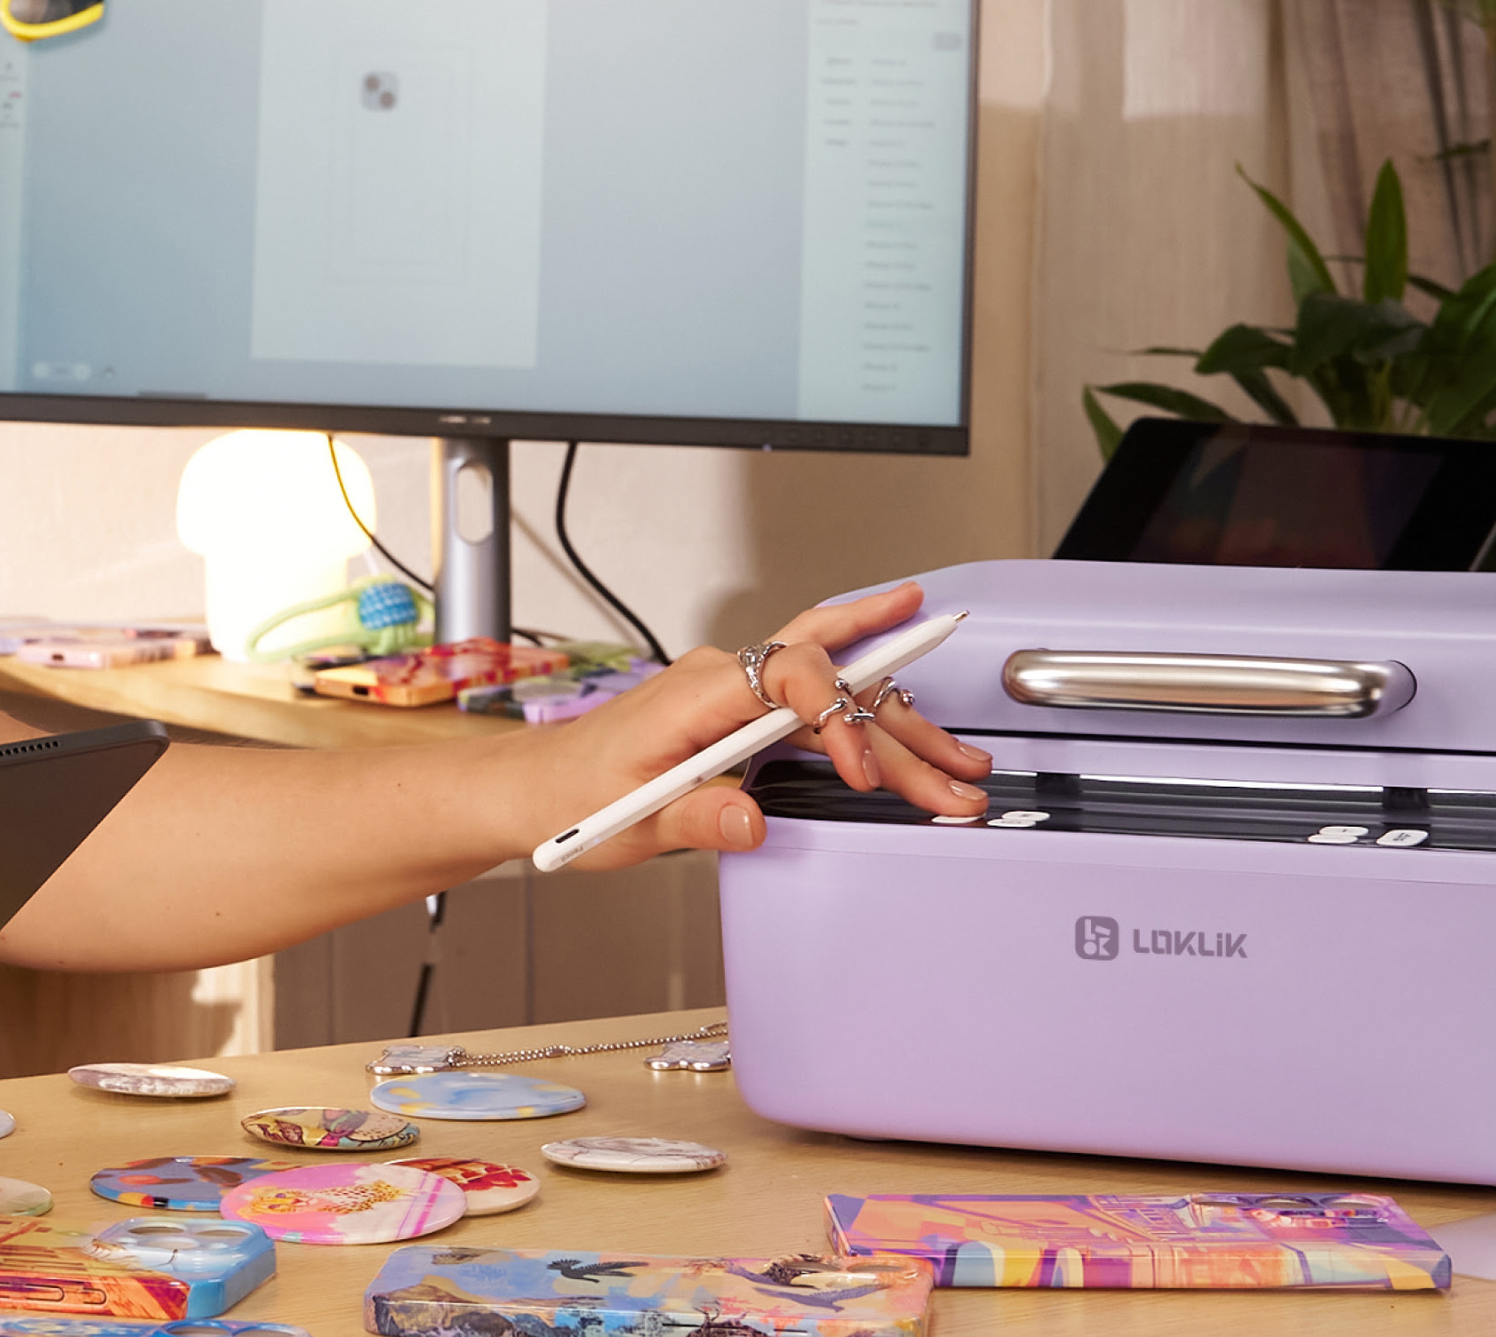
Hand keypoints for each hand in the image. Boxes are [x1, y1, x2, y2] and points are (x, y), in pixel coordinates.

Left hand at [529, 583, 990, 868]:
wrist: (533, 787)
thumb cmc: (568, 794)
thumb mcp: (627, 821)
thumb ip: (694, 818)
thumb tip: (751, 823)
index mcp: (692, 692)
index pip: (786, 673)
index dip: (834, 718)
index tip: (860, 774)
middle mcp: (720, 679)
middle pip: (829, 683)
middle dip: (897, 732)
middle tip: (956, 776)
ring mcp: (735, 693)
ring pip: (835, 690)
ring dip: (898, 726)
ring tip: (962, 760)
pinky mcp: (742, 715)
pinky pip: (817, 703)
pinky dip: (870, 722)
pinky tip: (914, 722)